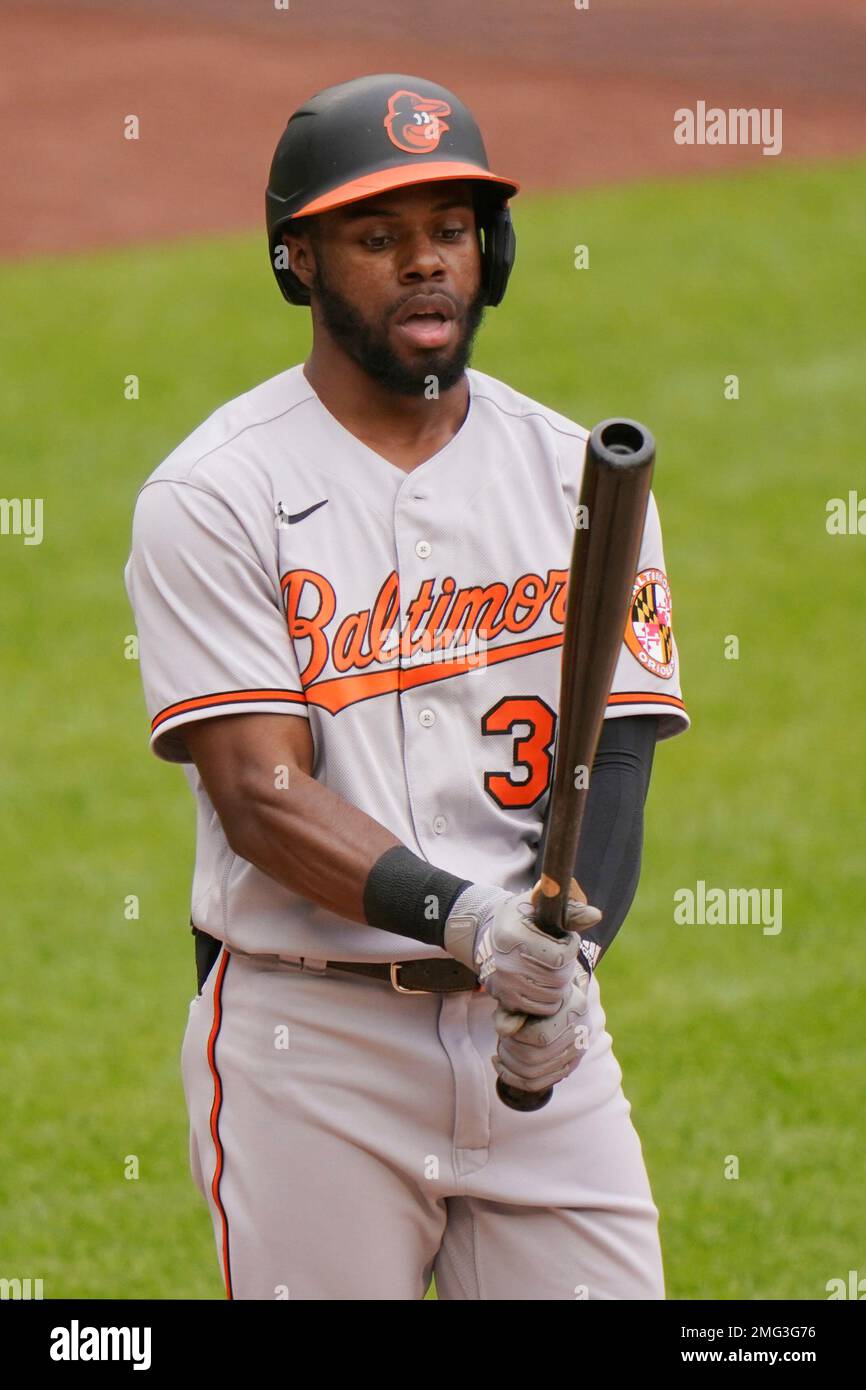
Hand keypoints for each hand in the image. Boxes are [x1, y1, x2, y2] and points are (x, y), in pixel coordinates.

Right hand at [444, 877, 600, 1017]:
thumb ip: (569, 911)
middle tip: (558, 953)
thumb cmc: (521, 917)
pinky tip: (543, 980)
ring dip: (560, 983)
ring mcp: (504, 985)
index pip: (560, 956)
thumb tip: (595, 915)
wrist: (488, 934)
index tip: (564, 938)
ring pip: (554, 996)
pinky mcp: (506, 1001)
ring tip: (550, 966)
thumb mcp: (540, 906)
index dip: (570, 946)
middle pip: (558, 979)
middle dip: (566, 966)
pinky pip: (543, 1009)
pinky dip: (550, 998)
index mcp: (513, 936)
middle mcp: (506, 964)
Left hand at [491, 957, 592, 1094]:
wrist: (561, 997)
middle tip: (502, 1040)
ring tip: (501, 1052)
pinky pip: (538, 1084)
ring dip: (509, 1066)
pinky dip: (514, 1078)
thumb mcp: (524, 993)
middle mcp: (581, 1033)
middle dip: (510, 1051)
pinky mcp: (568, 1066)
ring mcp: (577, 1053)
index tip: (507, 1027)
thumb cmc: (539, 993)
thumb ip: (510, 1010)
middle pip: (536, 1059)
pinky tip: (501, 1066)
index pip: (541, 1037)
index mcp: (575, 1007)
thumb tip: (504, 1031)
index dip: (517, 1036)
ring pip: (534, 1076)